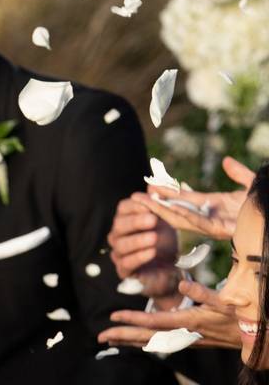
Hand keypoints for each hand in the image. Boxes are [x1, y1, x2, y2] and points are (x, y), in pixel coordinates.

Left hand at [97, 280, 239, 348]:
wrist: (252, 336)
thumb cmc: (238, 316)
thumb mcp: (224, 301)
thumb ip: (202, 292)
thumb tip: (182, 283)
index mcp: (188, 322)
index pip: (153, 321)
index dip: (132, 318)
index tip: (113, 316)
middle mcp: (183, 334)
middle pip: (147, 336)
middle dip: (123, 336)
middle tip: (101, 336)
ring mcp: (184, 340)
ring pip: (151, 342)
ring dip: (130, 340)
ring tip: (110, 339)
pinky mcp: (187, 341)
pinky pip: (159, 343)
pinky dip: (143, 342)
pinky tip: (134, 341)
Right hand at [108, 196, 178, 283]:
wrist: (170, 270)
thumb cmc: (166, 242)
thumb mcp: (167, 222)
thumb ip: (160, 203)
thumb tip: (154, 185)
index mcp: (126, 220)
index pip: (123, 208)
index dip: (134, 205)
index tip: (150, 204)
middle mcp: (118, 235)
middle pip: (119, 225)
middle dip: (136, 222)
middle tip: (153, 220)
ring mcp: (119, 253)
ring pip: (121, 244)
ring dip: (137, 240)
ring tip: (154, 239)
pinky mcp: (124, 270)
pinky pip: (126, 263)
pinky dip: (138, 257)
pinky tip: (151, 253)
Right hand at [132, 157, 252, 240]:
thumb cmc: (266, 207)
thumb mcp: (252, 186)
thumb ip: (239, 174)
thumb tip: (227, 161)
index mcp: (215, 208)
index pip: (184, 199)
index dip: (167, 192)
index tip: (149, 183)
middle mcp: (211, 218)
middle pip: (177, 211)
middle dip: (157, 204)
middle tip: (136, 196)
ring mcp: (216, 225)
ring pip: (182, 219)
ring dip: (163, 211)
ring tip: (145, 202)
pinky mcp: (223, 231)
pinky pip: (199, 224)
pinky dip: (184, 215)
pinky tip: (172, 208)